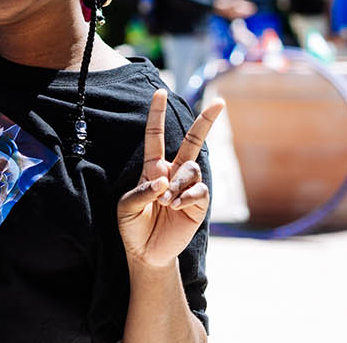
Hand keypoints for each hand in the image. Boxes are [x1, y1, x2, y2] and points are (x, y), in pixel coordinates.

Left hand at [119, 90, 222, 268]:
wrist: (147, 253)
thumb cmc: (133, 227)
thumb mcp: (126, 208)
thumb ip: (141, 192)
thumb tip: (162, 181)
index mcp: (153, 169)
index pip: (155, 137)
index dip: (157, 115)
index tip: (159, 92)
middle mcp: (173, 173)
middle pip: (192, 142)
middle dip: (205, 122)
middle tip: (219, 102)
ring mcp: (188, 188)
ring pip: (192, 170)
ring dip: (178, 184)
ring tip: (166, 203)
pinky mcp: (199, 204)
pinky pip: (199, 190)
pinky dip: (187, 196)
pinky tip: (177, 207)